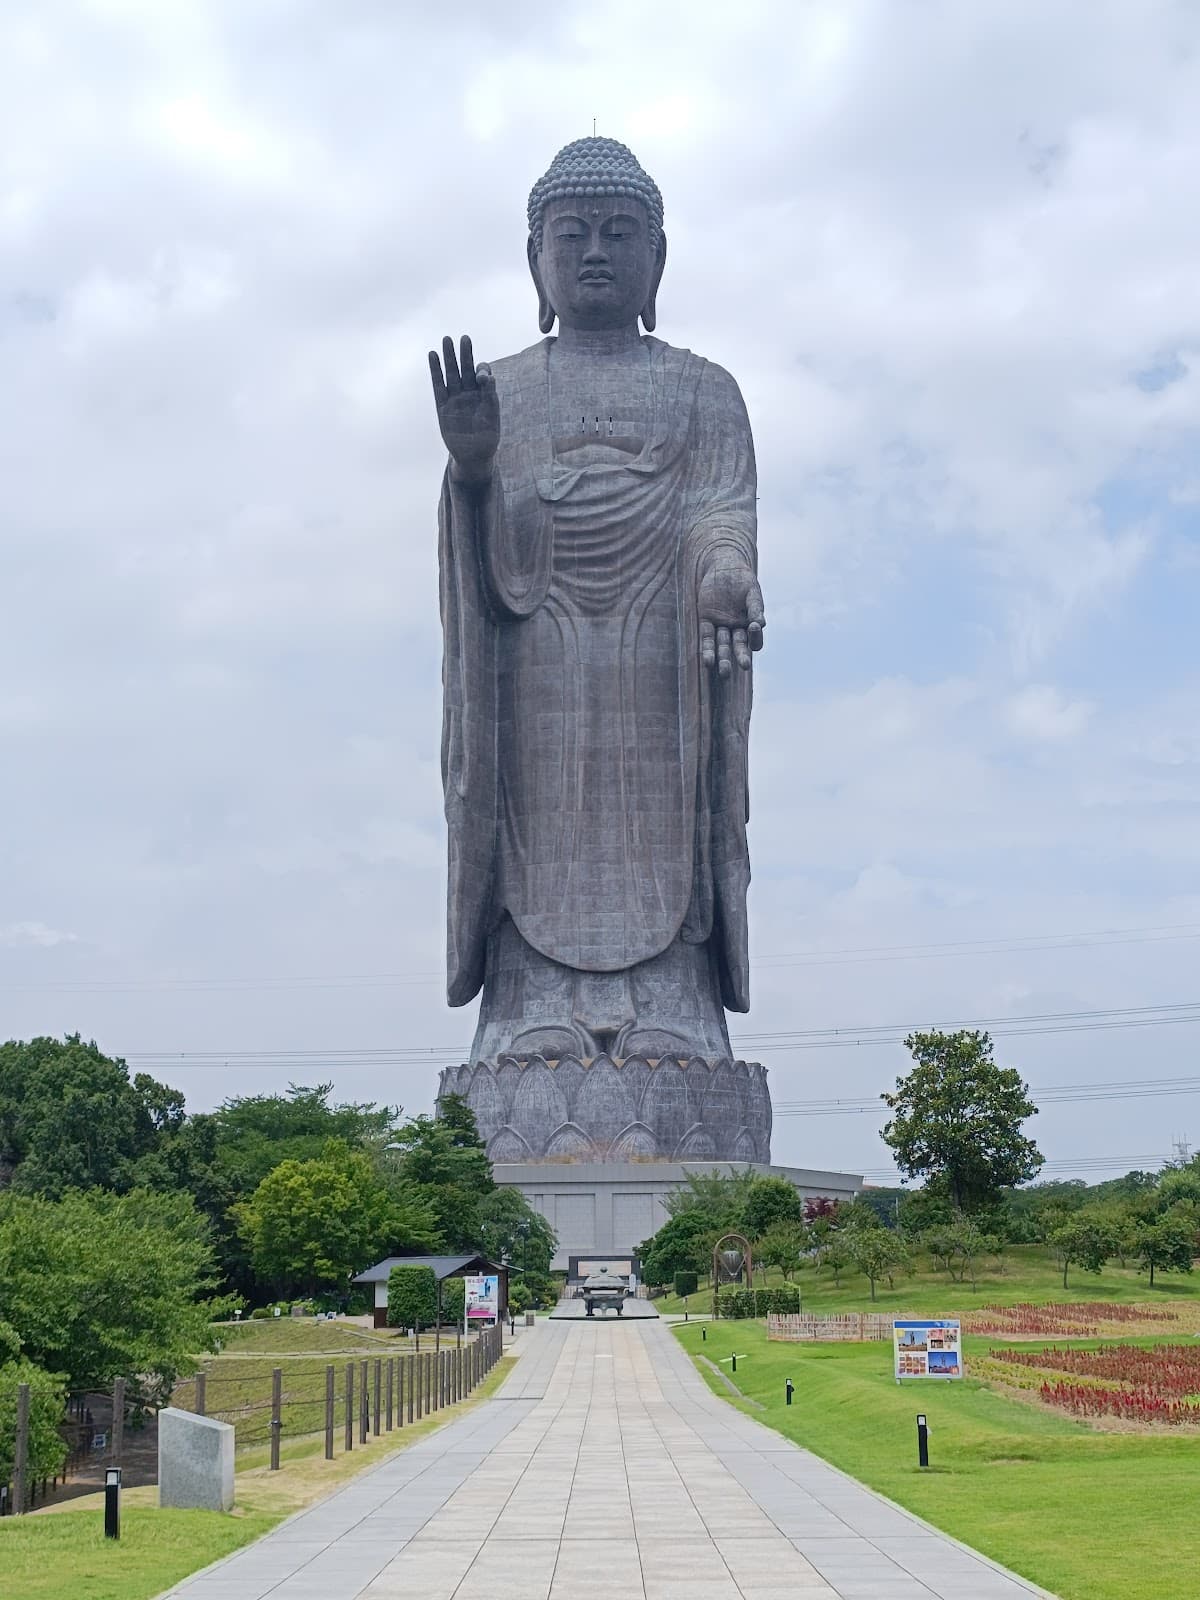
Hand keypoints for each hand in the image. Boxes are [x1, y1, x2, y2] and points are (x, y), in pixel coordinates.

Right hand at [428, 335, 499, 485]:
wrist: (474, 456)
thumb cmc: (487, 438)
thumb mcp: (492, 418)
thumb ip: (491, 397)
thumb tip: (489, 377)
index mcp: (484, 394)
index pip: (482, 374)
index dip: (482, 370)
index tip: (482, 377)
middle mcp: (469, 393)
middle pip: (466, 368)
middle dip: (465, 354)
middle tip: (463, 338)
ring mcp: (455, 398)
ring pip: (451, 373)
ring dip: (449, 358)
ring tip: (446, 340)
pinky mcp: (443, 406)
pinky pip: (438, 385)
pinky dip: (435, 371)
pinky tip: (432, 356)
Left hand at [698, 559, 764, 676]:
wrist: (723, 565)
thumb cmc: (742, 579)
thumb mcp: (751, 592)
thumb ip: (755, 607)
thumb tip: (761, 624)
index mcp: (750, 624)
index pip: (754, 640)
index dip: (756, 637)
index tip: (755, 626)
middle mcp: (736, 628)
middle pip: (738, 646)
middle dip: (741, 656)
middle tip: (744, 666)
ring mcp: (721, 625)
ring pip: (722, 645)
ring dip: (722, 658)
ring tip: (723, 672)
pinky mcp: (706, 620)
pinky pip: (706, 637)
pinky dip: (708, 649)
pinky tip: (708, 661)